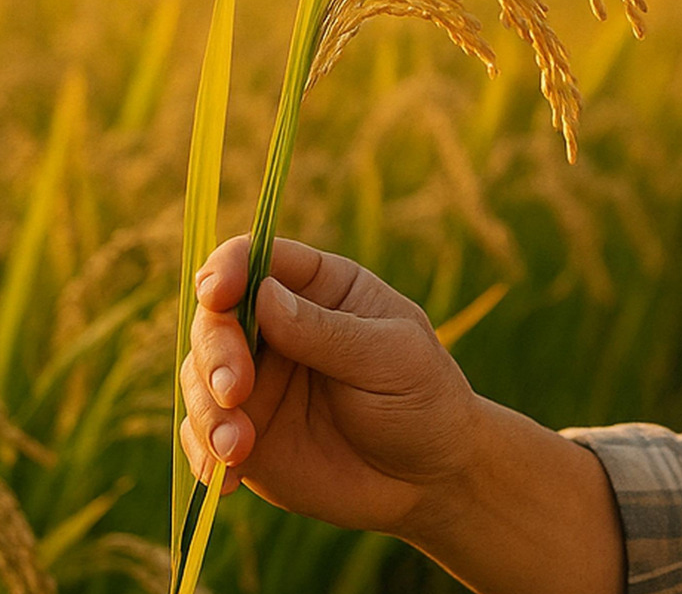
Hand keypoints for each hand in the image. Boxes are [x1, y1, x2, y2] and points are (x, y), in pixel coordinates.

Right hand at [179, 235, 480, 538]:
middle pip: (217, 315)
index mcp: (323, 288)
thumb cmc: (422, 399)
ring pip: (199, 374)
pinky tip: (227, 480)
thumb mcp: (388, 358)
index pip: (261, 258)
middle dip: (216, 348)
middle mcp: (279, 327)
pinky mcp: (241, 431)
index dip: (230, 267)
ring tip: (237, 448)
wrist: (426, 478)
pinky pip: (199, 434)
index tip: (217, 293)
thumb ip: (327, 331)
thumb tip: (262, 295)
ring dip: (207, 409)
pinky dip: (202, 453)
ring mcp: (256, 380)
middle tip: (234, 390)